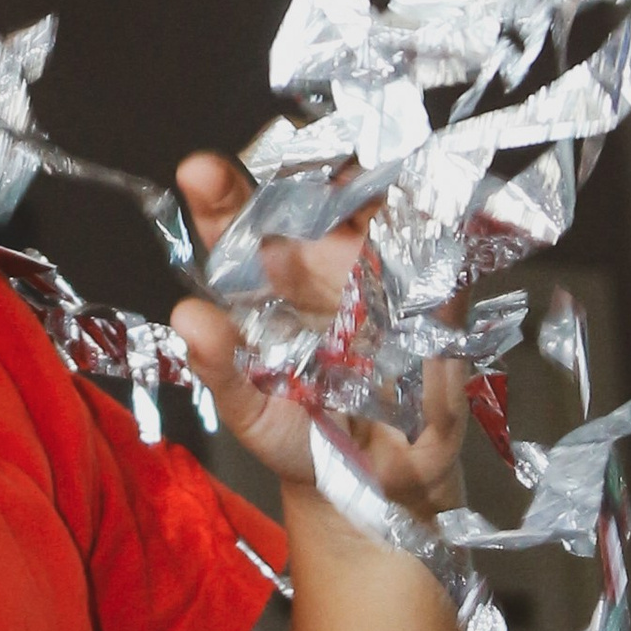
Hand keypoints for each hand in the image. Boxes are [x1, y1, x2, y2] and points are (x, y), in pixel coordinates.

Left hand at [170, 152, 466, 526]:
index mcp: (269, 286)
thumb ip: (220, 366)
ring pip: (382, 205)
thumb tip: (186, 316)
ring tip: (368, 161)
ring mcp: (380, 275)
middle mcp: (323, 265)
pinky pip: (444, 252)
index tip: (200, 171)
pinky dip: (444, 223)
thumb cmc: (304, 440)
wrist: (379, 485)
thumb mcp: (252, 412)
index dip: (220, 193)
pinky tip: (438, 203)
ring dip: (379, 175)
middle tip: (301, 145)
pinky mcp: (435, 297)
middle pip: (315, 195)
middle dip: (309, 161)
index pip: (238, 226)